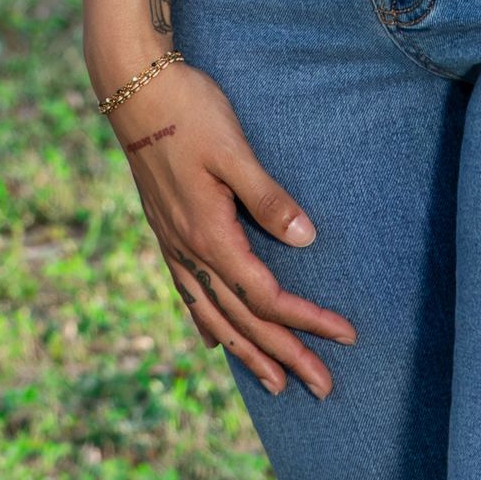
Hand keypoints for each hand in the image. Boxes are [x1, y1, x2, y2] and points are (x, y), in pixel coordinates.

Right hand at [109, 63, 356, 395]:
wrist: (135, 91)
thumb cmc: (190, 112)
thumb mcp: (234, 151)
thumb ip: (268, 198)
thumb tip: (306, 241)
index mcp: (210, 236)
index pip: (267, 296)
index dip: (307, 320)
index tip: (345, 335)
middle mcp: (189, 252)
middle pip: (244, 320)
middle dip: (286, 355)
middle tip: (324, 388)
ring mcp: (173, 245)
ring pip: (214, 316)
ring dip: (248, 352)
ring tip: (275, 384)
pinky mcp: (165, 232)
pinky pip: (188, 294)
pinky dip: (206, 323)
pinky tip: (212, 340)